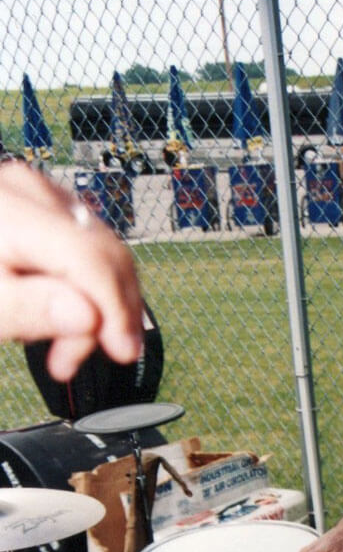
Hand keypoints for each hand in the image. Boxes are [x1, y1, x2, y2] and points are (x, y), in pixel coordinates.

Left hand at [0, 163, 143, 379]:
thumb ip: (29, 309)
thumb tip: (88, 316)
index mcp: (10, 209)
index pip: (88, 258)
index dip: (113, 309)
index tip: (122, 352)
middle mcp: (33, 191)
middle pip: (104, 254)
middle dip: (108, 314)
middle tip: (75, 359)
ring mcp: (42, 196)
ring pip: (105, 253)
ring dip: (101, 308)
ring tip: (65, 349)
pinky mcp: (47, 209)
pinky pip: (90, 250)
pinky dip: (90, 290)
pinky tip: (68, 318)